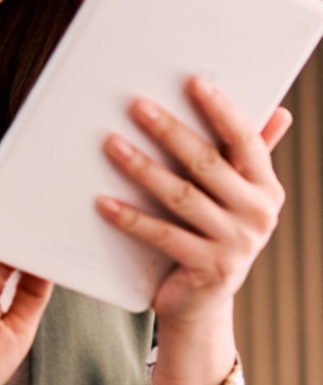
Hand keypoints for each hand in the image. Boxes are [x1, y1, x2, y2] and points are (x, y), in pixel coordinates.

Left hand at [96, 77, 290, 323]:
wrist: (203, 301)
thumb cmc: (213, 232)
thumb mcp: (237, 194)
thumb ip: (250, 153)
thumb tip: (280, 111)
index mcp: (266, 188)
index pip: (245, 140)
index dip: (220, 110)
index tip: (193, 82)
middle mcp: (257, 214)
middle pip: (207, 163)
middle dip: (169, 131)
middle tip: (137, 106)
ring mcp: (235, 244)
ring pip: (181, 196)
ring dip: (143, 167)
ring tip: (112, 144)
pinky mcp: (208, 268)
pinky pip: (162, 235)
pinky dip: (130, 217)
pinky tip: (104, 201)